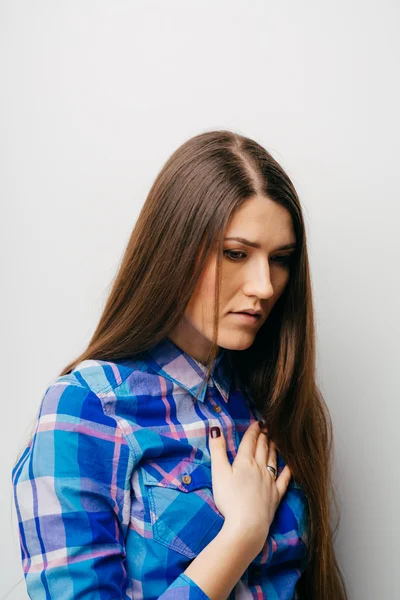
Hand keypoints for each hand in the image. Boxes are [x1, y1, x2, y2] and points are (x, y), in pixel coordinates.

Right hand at [208, 420, 291, 552]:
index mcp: (245, 461)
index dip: (253, 430)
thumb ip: (217, 450)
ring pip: (273, 460)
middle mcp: (260, 468)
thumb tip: (216, 428)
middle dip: (264, 436)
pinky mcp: (276, 495)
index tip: (257, 422)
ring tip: (275, 440)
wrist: (247, 524)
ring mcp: (270, 481)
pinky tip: (291, 465)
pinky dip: (288, 470)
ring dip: (274, 448)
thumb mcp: (218, 472)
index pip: (250, 441)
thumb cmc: (229, 499)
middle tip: (267, 427)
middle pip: (263, 448)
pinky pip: (284, 479)